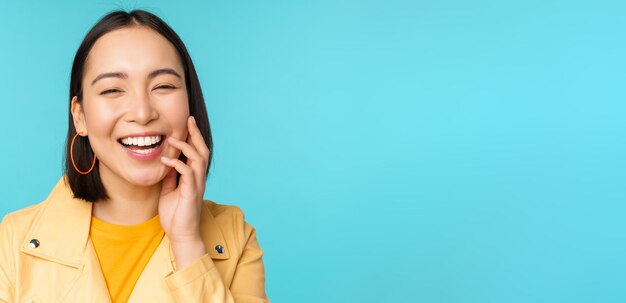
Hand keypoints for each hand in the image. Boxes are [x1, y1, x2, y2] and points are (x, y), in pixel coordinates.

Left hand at [159, 116, 209, 268]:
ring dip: (186, 147)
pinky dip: (176, 164)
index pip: (197, 153)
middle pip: (203, 151)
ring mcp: (197, 185)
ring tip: (173, 139)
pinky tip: (165, 160)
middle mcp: (199, 179)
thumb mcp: (169, 191)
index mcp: (194, 177)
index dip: (194, 138)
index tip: (187, 123)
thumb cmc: (175, 215)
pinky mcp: (191, 193)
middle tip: (189, 120)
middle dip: (196, 134)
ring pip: (198, 159)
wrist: (181, 235)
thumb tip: (166, 163)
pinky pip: (187, 173)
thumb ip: (170, 177)